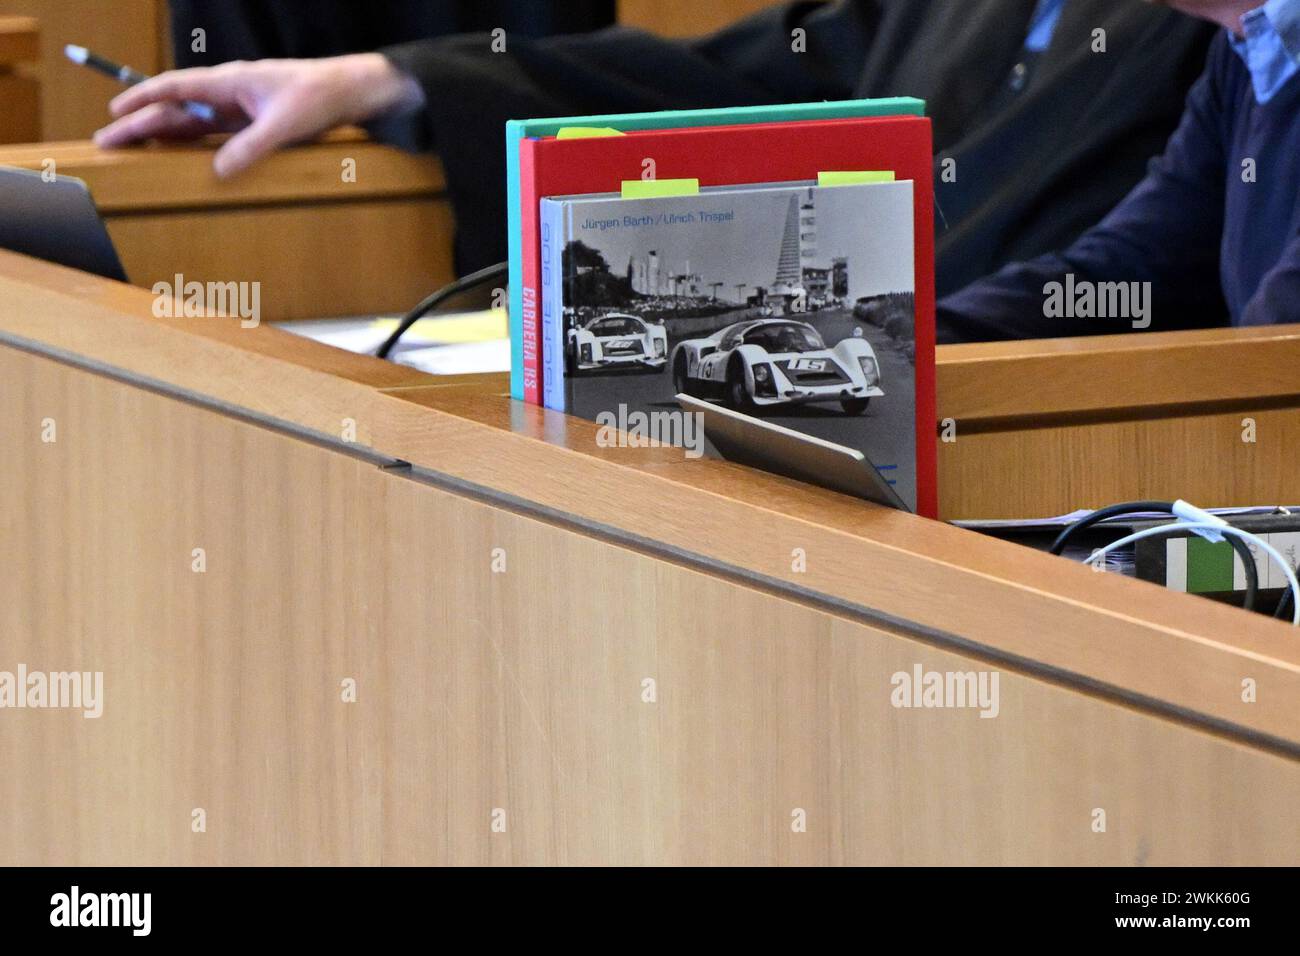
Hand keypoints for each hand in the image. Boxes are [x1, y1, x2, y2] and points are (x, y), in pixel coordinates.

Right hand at [93, 53, 425, 177]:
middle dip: (139, 123)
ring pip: (190, 120)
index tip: (114, 112)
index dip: (141, 99)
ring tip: (130, 149)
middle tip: (107, 141)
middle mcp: (228, 92)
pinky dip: (191, 142)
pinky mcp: (252, 120)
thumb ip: (250, 147)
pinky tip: (176, 154)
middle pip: (174, 108)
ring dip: (161, 134)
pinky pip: (213, 132)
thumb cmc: (317, 97)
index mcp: (229, 82)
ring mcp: (238, 106)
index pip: (174, 88)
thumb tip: (218, 172)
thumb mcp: (284, 125)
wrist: (348, 91)